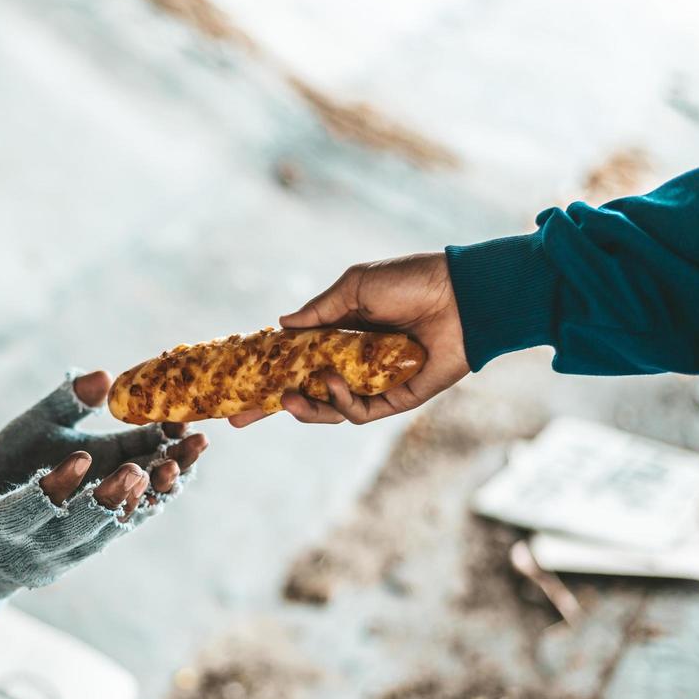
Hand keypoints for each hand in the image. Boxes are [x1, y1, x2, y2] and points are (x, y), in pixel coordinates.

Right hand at [0, 373, 207, 602]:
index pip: (29, 512)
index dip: (54, 488)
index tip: (79, 458)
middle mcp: (35, 553)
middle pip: (81, 527)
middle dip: (113, 498)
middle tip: (143, 466)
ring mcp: (62, 558)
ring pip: (110, 530)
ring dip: (146, 500)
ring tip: (180, 465)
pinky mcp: (81, 553)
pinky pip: (119, 529)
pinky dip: (148, 505)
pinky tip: (179, 473)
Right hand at [229, 252, 469, 426]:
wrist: (461, 295)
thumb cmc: (411, 281)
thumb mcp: (355, 286)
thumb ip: (319, 311)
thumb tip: (281, 325)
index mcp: (342, 335)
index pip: (297, 361)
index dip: (268, 375)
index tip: (237, 387)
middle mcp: (354, 363)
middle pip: (306, 393)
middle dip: (272, 407)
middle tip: (239, 418)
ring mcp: (374, 383)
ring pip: (329, 409)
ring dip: (306, 408)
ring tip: (289, 399)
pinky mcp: (397, 399)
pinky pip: (360, 412)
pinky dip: (341, 402)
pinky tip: (331, 382)